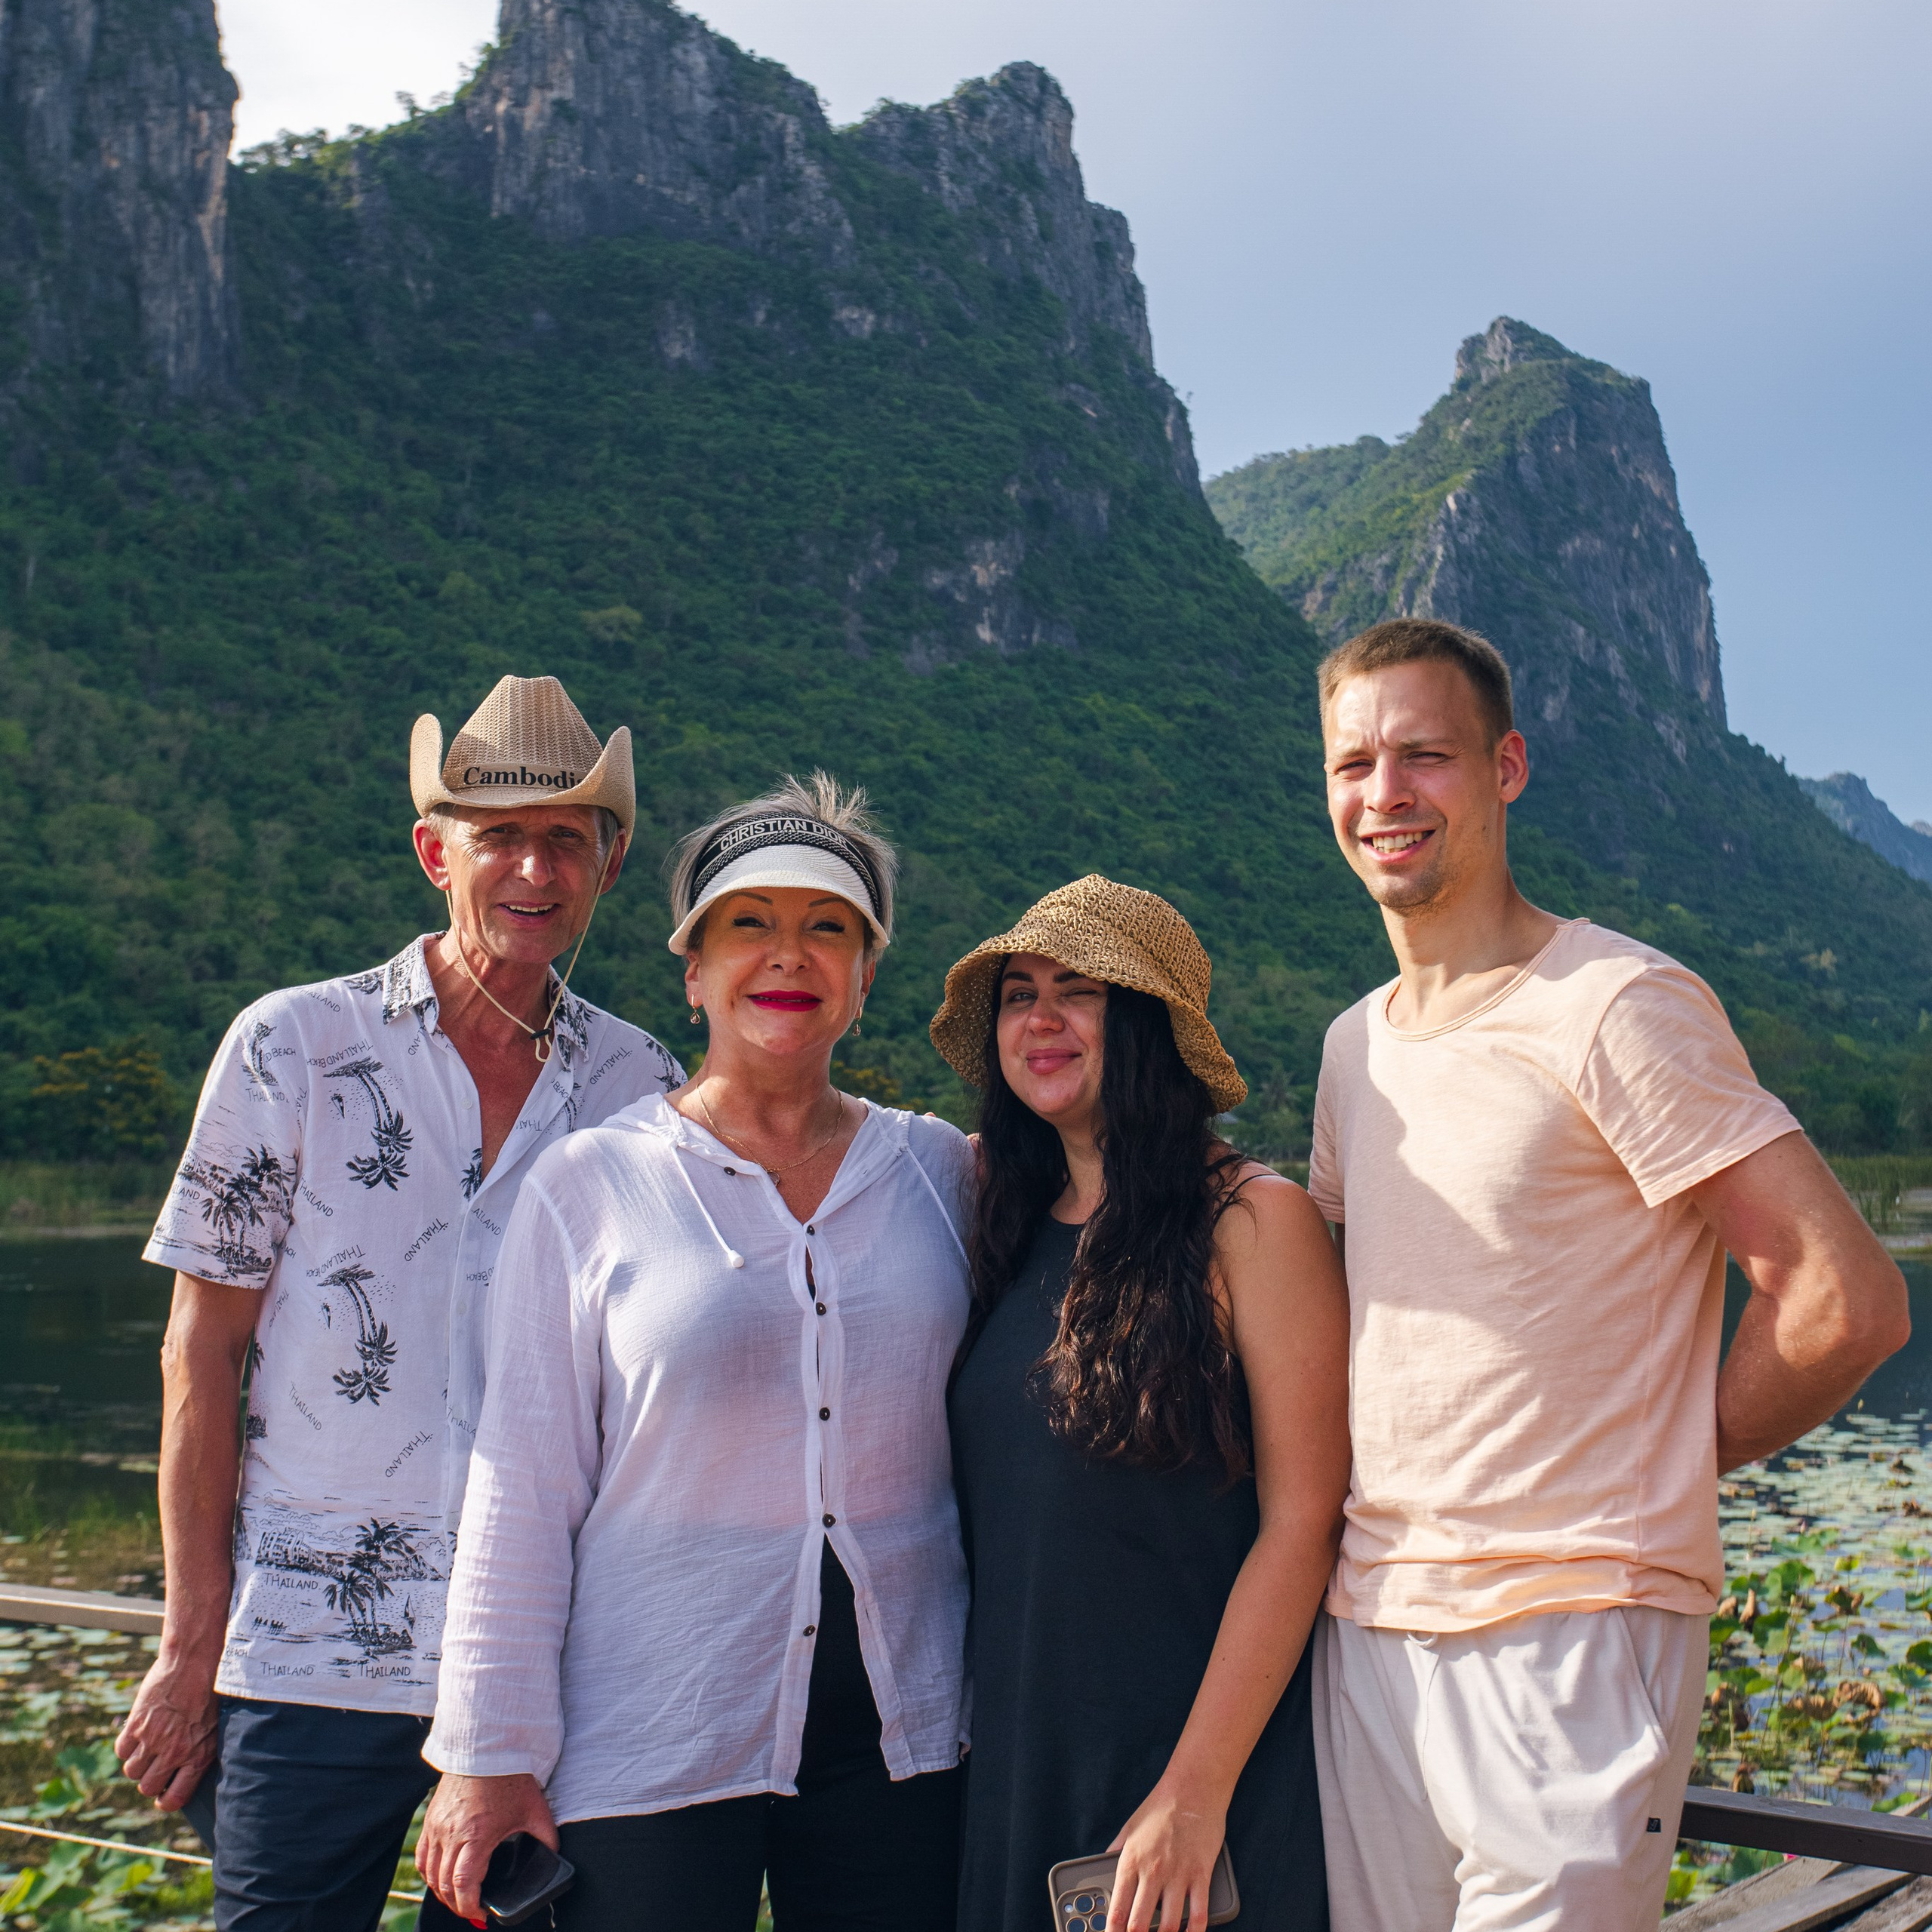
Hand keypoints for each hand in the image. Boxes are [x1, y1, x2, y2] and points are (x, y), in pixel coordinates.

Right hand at [114, 1653, 219, 1810]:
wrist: (196, 1658)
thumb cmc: (213, 1690)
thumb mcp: (219, 1725)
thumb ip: (203, 1751)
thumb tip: (189, 1774)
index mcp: (199, 1755)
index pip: (175, 1798)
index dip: (166, 1802)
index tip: (163, 1797)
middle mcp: (174, 1752)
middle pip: (148, 1787)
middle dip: (150, 1781)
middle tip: (155, 1768)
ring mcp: (153, 1738)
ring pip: (132, 1771)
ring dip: (138, 1764)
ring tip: (148, 1748)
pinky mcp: (137, 1724)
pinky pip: (121, 1750)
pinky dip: (126, 1747)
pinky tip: (138, 1734)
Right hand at [417, 1772, 557, 1926]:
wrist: (486, 1746)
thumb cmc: (511, 1777)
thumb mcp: (535, 1809)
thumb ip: (546, 1836)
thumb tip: (554, 1856)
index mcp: (477, 1835)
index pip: (463, 1885)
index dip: (470, 1907)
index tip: (482, 1913)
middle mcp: (451, 1834)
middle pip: (444, 1886)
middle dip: (458, 1905)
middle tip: (473, 1910)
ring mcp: (437, 1827)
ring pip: (430, 1874)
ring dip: (442, 1892)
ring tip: (459, 1898)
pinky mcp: (430, 1819)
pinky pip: (422, 1856)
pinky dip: (429, 1873)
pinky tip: (441, 1878)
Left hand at [1107, 1781, 1226, 1931]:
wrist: (1193, 1788)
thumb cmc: (1160, 1806)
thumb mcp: (1130, 1826)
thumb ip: (1116, 1849)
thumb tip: (1104, 1863)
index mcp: (1131, 1861)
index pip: (1117, 1910)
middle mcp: (1152, 1872)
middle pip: (1139, 1924)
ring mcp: (1178, 1875)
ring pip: (1169, 1925)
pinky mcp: (1201, 1875)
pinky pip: (1199, 1913)